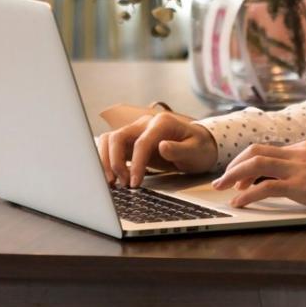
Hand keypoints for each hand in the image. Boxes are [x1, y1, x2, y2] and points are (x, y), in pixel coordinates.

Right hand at [98, 111, 218, 187]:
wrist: (199, 145)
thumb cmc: (199, 148)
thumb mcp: (196, 150)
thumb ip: (179, 149)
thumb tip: (162, 147)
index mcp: (162, 123)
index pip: (141, 142)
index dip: (136, 163)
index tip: (134, 183)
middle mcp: (144, 124)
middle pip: (118, 137)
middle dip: (115, 162)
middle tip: (122, 184)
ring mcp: (135, 132)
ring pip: (109, 140)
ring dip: (106, 161)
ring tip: (113, 182)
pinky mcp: (130, 142)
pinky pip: (111, 147)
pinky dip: (107, 161)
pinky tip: (112, 177)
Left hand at [212, 140, 305, 210]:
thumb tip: (290, 180)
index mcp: (304, 147)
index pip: (267, 150)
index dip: (248, 163)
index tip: (239, 177)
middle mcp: (298, 153)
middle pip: (255, 151)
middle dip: (234, 165)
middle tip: (222, 180)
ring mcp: (298, 168)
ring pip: (255, 164)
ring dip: (234, 176)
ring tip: (222, 188)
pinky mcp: (301, 185)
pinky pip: (266, 187)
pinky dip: (248, 194)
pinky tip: (239, 202)